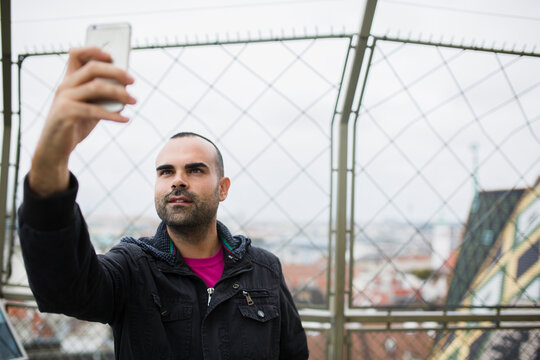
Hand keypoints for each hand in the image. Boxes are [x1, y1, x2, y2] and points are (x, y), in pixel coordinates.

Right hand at [29, 46, 136, 195]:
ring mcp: (64, 98)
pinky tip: (125, 119)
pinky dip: (113, 115)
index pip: (76, 54)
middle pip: (92, 68)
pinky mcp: (65, 113)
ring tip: (134, 100)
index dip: (93, 50)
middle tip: (133, 80)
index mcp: (69, 80)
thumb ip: (102, 96)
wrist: (55, 148)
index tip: (113, 55)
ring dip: (119, 93)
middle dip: (116, 72)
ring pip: (96, 87)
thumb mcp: (90, 106)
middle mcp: (65, 86)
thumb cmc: (75, 124)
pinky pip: (94, 110)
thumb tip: (125, 87)